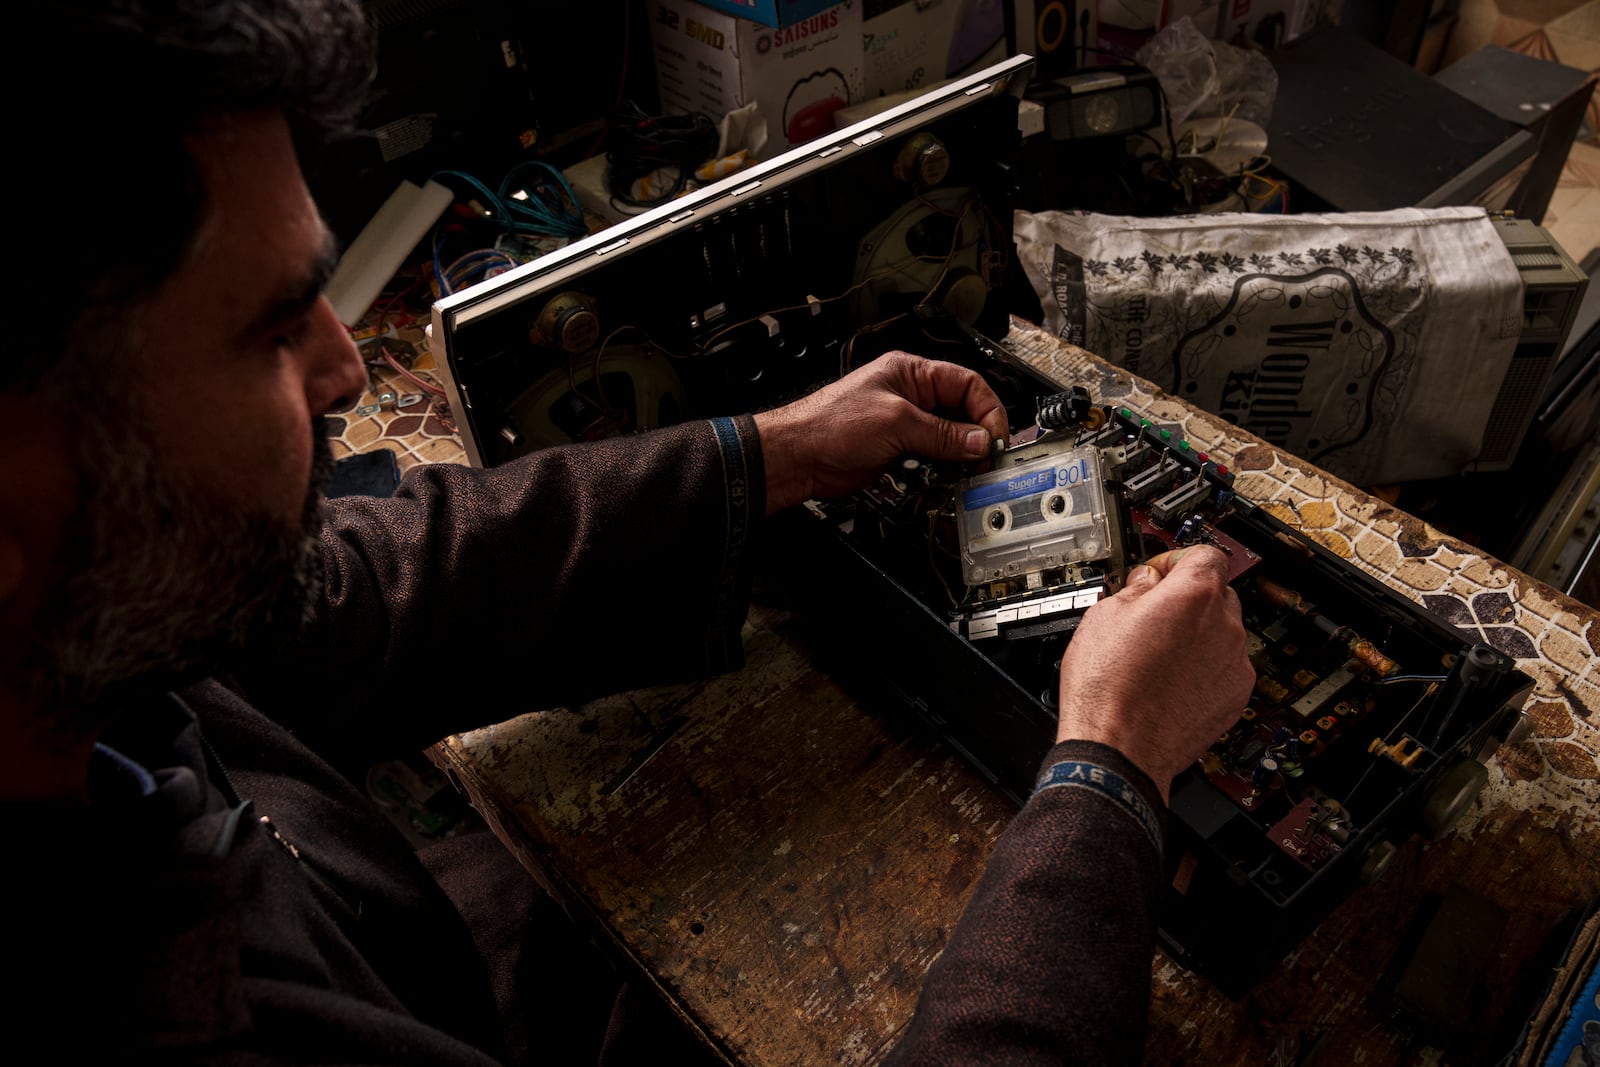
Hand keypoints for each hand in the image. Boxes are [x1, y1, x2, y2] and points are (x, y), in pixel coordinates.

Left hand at [751, 351, 1009, 514]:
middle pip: (961, 412)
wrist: (798, 457)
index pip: (966, 384)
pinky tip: (950, 478)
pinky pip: (932, 457)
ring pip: (949, 438)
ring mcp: (905, 424)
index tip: (994, 437)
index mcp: (911, 372)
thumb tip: (980, 441)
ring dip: (962, 455)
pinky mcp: (897, 450)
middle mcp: (911, 395)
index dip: (986, 409)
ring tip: (971, 471)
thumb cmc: (830, 424)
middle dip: (977, 435)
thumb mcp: (896, 422)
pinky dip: (945, 468)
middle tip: (987, 459)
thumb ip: (942, 434)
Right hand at [1056, 546, 1253, 801]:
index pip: (1206, 553)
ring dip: (1198, 635)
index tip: (1161, 573)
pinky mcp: (1236, 696)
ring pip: (1222, 632)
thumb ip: (1135, 588)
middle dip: (1189, 598)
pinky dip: (1205, 668)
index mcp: (1193, 595)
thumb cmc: (1106, 688)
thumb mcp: (1102, 616)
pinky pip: (1225, 667)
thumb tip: (1147, 581)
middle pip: (1217, 592)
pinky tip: (1171, 681)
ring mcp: (1234, 662)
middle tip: (1154, 615)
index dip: (1178, 559)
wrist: (1119, 750)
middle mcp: (1224, 625)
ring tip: (1159, 657)